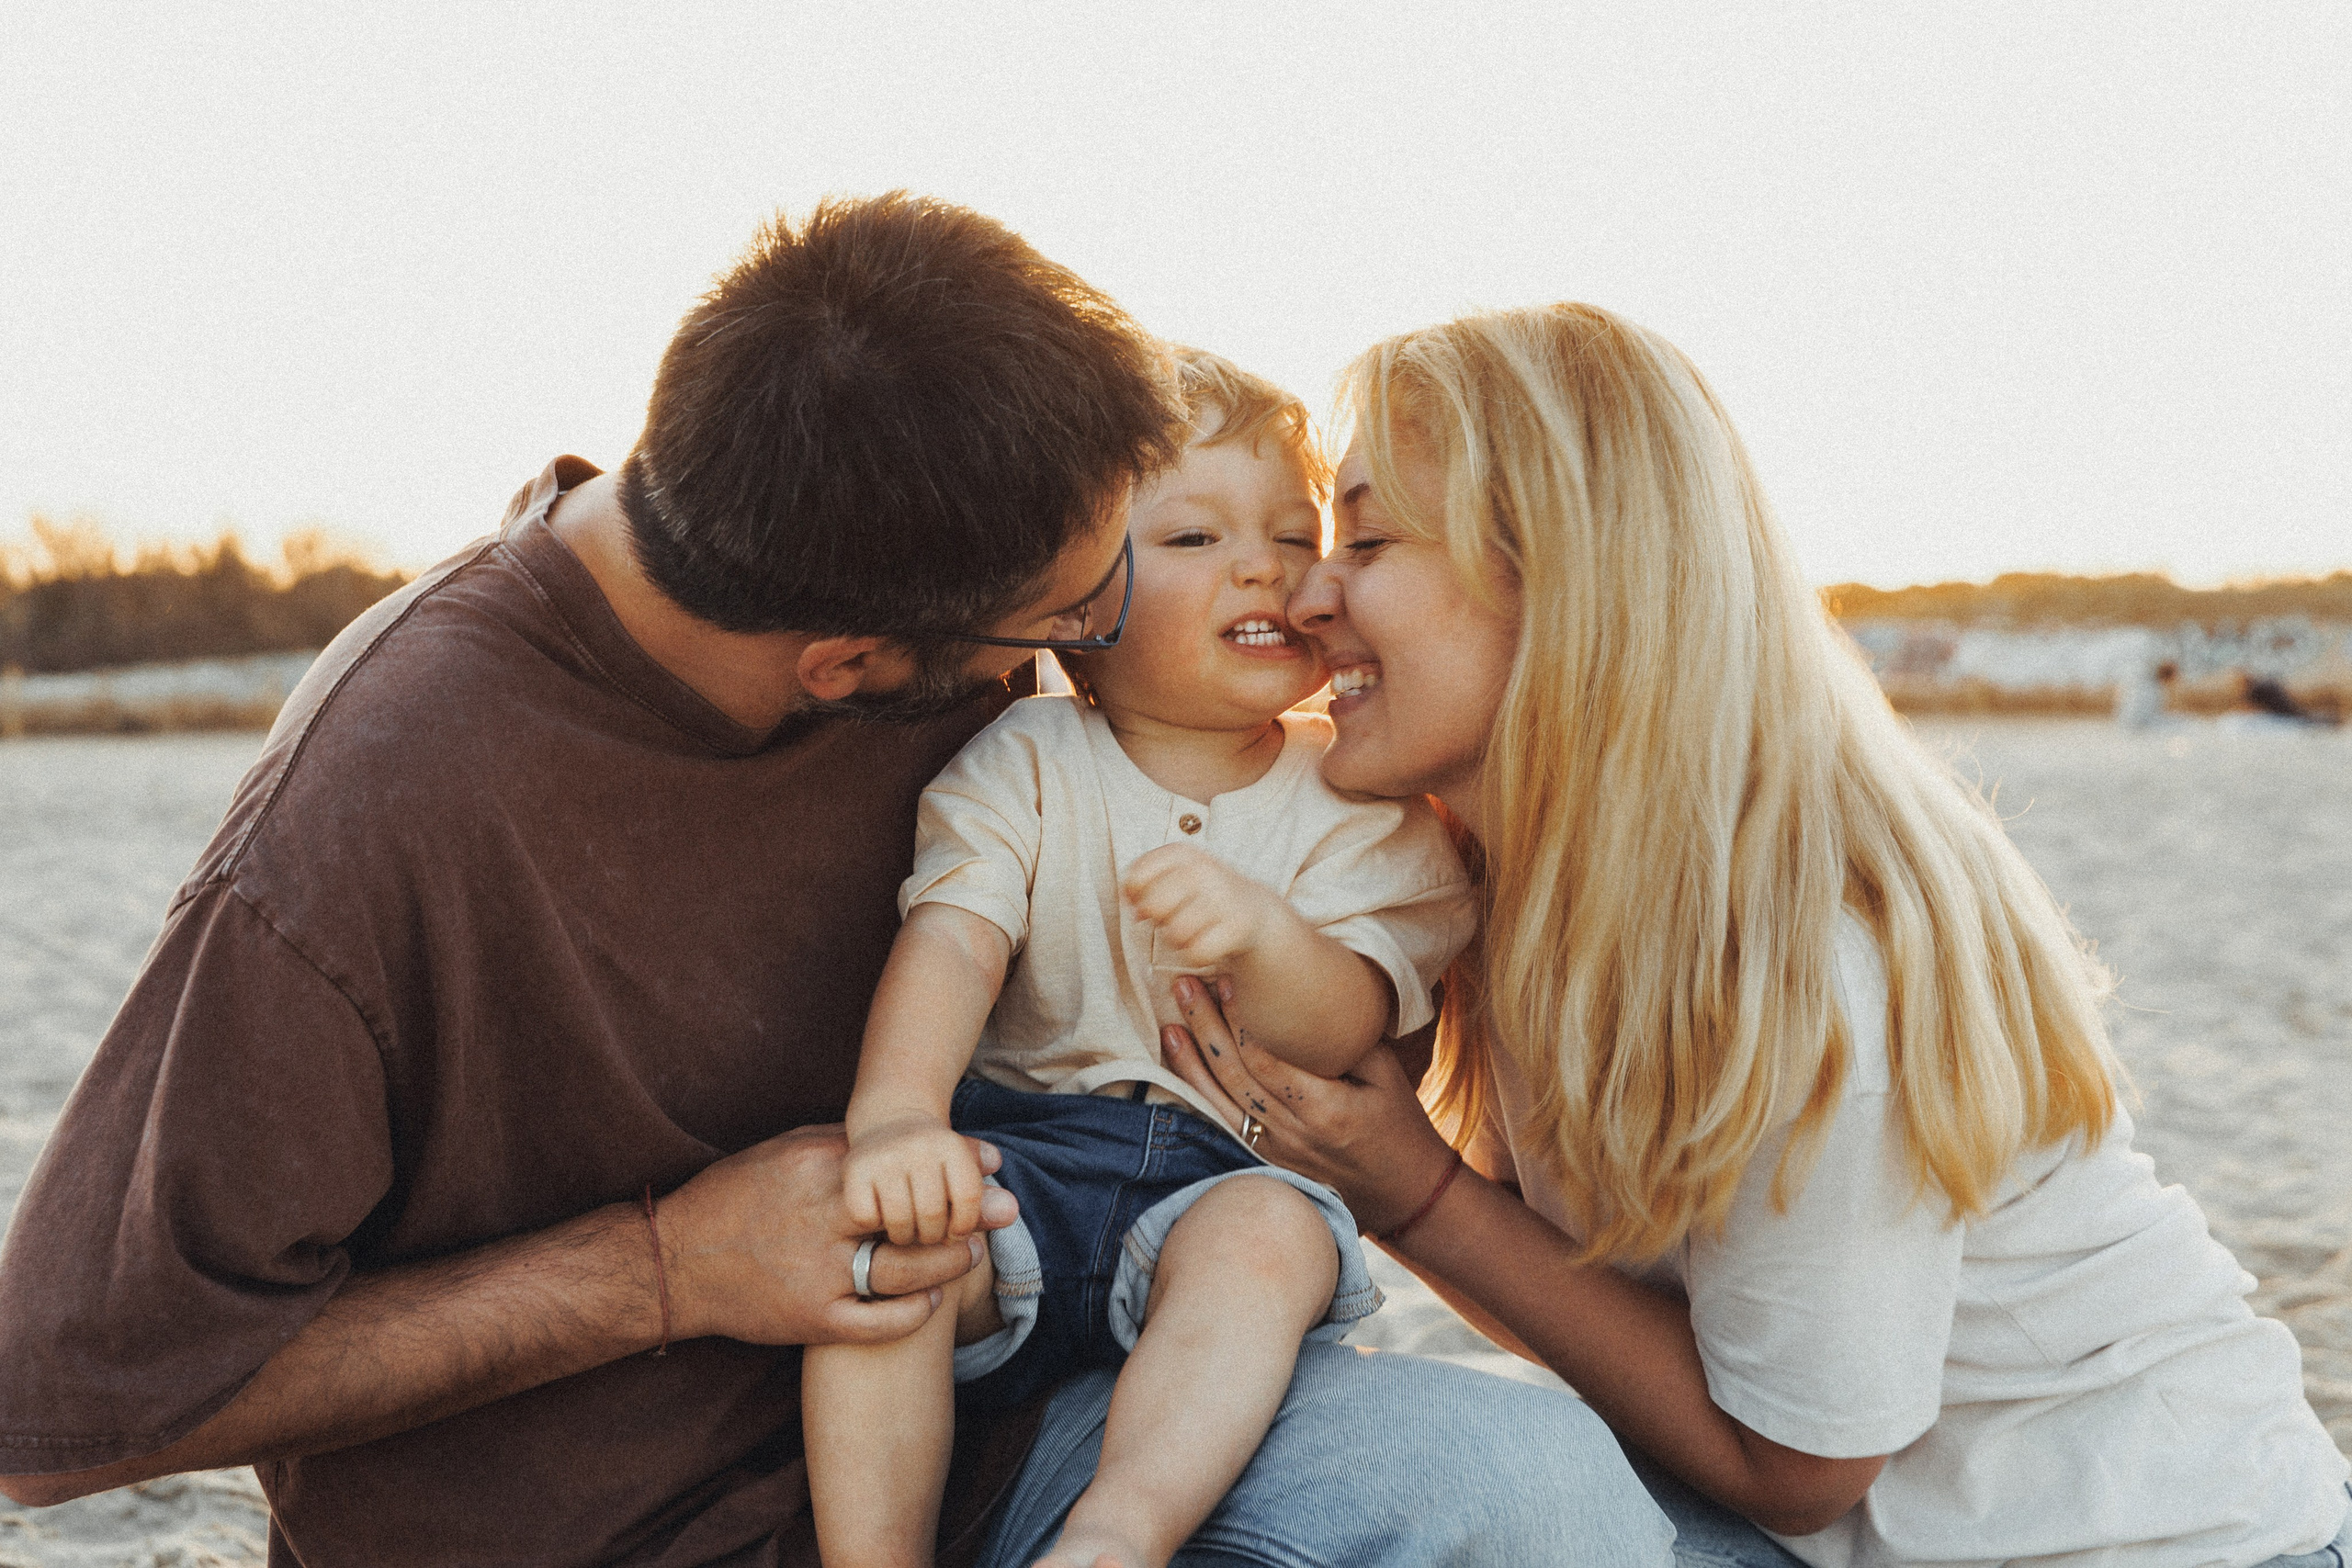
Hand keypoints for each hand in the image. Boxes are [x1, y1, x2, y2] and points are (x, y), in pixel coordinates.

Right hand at [655, 1124, 1014, 1347]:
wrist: (675, 1263)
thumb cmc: (732, 1197)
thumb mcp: (782, 1151)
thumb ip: (839, 1144)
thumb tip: (895, 1133)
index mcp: (816, 1170)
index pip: (900, 1159)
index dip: (952, 1159)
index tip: (992, 1160)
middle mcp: (820, 1218)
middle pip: (911, 1214)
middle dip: (966, 1212)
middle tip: (1003, 1210)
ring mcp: (815, 1272)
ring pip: (902, 1270)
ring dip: (946, 1263)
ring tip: (972, 1254)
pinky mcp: (809, 1318)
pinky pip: (875, 1323)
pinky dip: (908, 1315)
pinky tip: (928, 1303)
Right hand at [842, 1115, 987, 1244]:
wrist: (888, 1120)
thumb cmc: (933, 1161)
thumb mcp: (960, 1172)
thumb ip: (983, 1199)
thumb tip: (1011, 1212)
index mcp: (950, 1145)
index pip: (968, 1200)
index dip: (964, 1226)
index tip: (956, 1231)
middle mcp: (917, 1146)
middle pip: (932, 1217)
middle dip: (931, 1236)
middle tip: (927, 1234)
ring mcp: (883, 1157)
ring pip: (899, 1223)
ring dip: (903, 1237)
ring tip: (906, 1231)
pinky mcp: (854, 1170)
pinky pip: (867, 1218)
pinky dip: (872, 1225)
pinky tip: (878, 1215)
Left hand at [1122, 842, 1292, 969]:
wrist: (1252, 906)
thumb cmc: (1200, 893)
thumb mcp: (1171, 875)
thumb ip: (1142, 885)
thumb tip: (1137, 912)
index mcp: (1181, 853)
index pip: (1135, 878)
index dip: (1134, 896)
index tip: (1146, 899)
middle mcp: (1202, 870)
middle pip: (1152, 907)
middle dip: (1157, 919)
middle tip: (1173, 916)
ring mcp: (1222, 897)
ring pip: (1175, 933)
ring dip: (1178, 940)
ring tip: (1192, 929)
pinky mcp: (1237, 926)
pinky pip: (1197, 952)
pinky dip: (1197, 955)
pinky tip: (1206, 942)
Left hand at [1159, 977, 1455, 1234]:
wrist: (1404, 1193)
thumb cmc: (1400, 1126)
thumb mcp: (1387, 1076)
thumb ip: (1349, 1040)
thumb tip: (1313, 997)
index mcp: (1325, 1109)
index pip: (1265, 1060)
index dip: (1238, 1020)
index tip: (1224, 981)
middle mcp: (1292, 1135)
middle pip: (1234, 1075)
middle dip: (1204, 1026)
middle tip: (1183, 985)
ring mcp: (1274, 1153)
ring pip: (1218, 1104)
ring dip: (1189, 1062)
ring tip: (1169, 1024)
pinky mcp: (1264, 1163)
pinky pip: (1221, 1127)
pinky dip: (1197, 1097)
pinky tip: (1180, 1072)